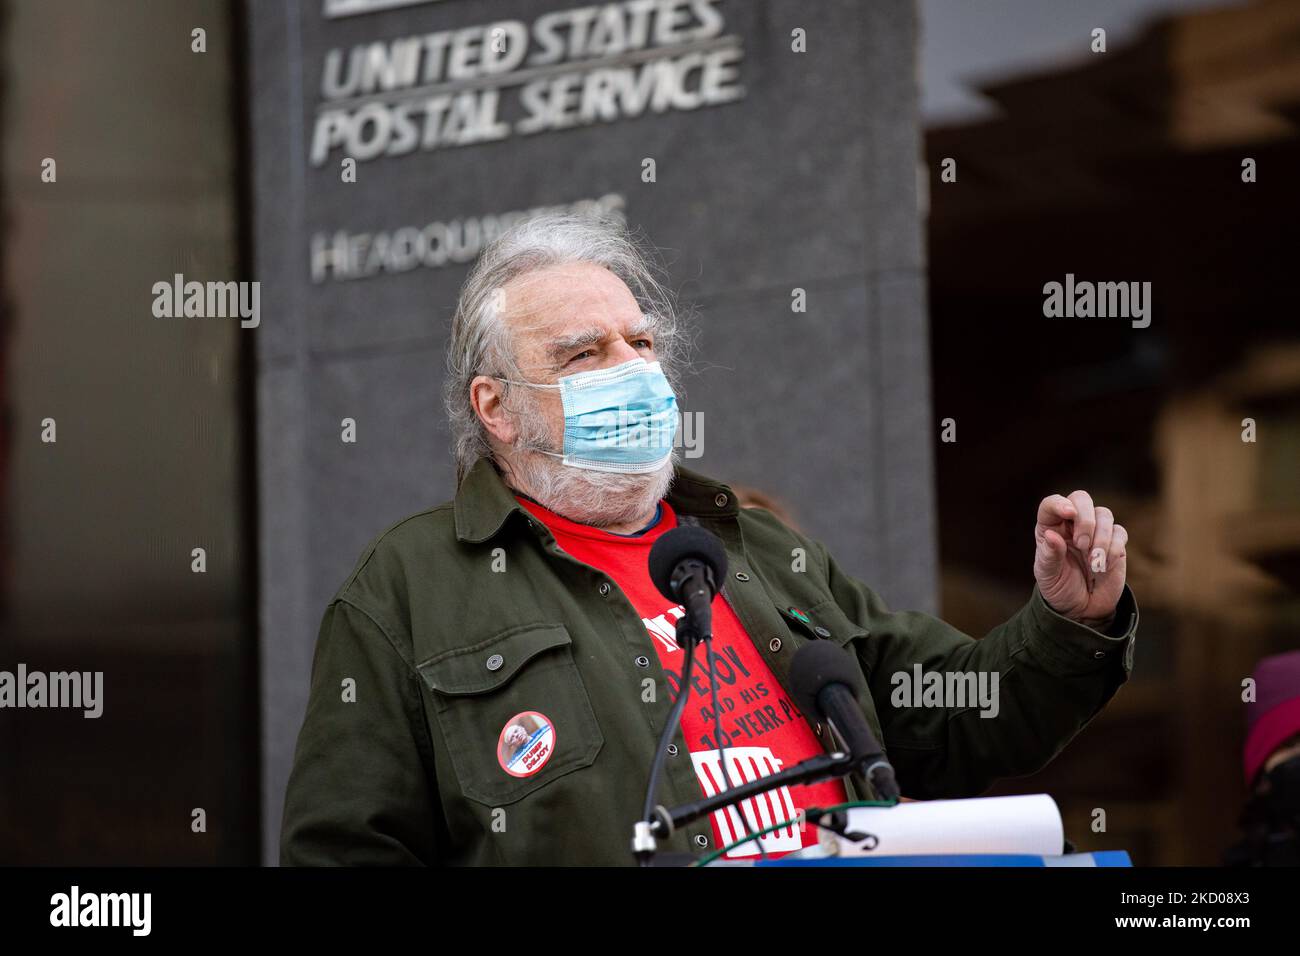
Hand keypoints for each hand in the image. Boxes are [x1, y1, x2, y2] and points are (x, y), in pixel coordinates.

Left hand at [1033, 490, 1127, 627]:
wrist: (1081, 608)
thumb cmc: (1059, 588)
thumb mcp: (1048, 575)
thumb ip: (1050, 556)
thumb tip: (1052, 536)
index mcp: (1050, 527)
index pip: (1051, 503)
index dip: (1059, 503)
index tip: (1068, 513)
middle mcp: (1072, 524)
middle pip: (1081, 498)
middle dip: (1085, 518)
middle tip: (1081, 544)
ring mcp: (1095, 531)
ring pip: (1104, 514)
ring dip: (1101, 536)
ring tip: (1093, 561)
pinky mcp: (1114, 542)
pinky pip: (1120, 532)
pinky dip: (1114, 547)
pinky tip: (1104, 565)